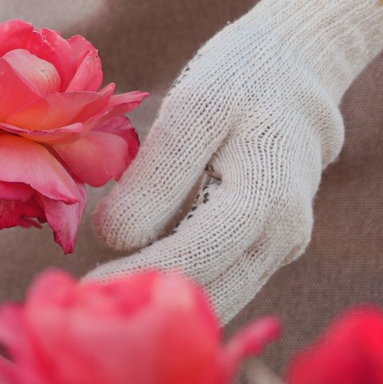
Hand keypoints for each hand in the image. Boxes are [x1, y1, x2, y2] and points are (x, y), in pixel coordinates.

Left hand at [86, 0, 382, 320]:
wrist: (298, 70)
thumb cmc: (239, 79)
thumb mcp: (194, 107)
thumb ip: (158, 174)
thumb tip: (114, 238)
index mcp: (265, 195)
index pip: (197, 256)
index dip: (140, 276)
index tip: (87, 290)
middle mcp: (282, 235)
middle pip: (210, 295)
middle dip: (147, 309)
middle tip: (83, 313)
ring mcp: (279, 248)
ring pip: (218, 300)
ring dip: (162, 310)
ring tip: (100, 305)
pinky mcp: (265, 251)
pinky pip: (221, 285)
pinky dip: (180, 293)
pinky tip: (131, 286)